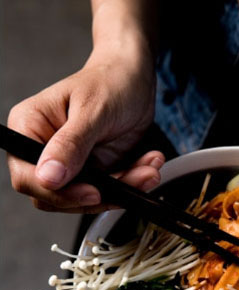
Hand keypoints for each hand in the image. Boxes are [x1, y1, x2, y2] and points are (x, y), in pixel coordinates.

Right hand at [7, 47, 161, 212]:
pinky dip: (132, 183)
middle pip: (56, 196)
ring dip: (122, 188)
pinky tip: (149, 165)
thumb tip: (48, 177)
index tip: (92, 192)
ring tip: (149, 169)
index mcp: (30, 127)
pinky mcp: (95, 171)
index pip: (27, 176)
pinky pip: (109, 191)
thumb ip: (70, 145)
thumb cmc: (110, 81)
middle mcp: (45, 149)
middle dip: (98, 194)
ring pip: (87, 199)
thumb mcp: (92, 111)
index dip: (58, 192)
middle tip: (131, 181)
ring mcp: (71, 164)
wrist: (135, 79)